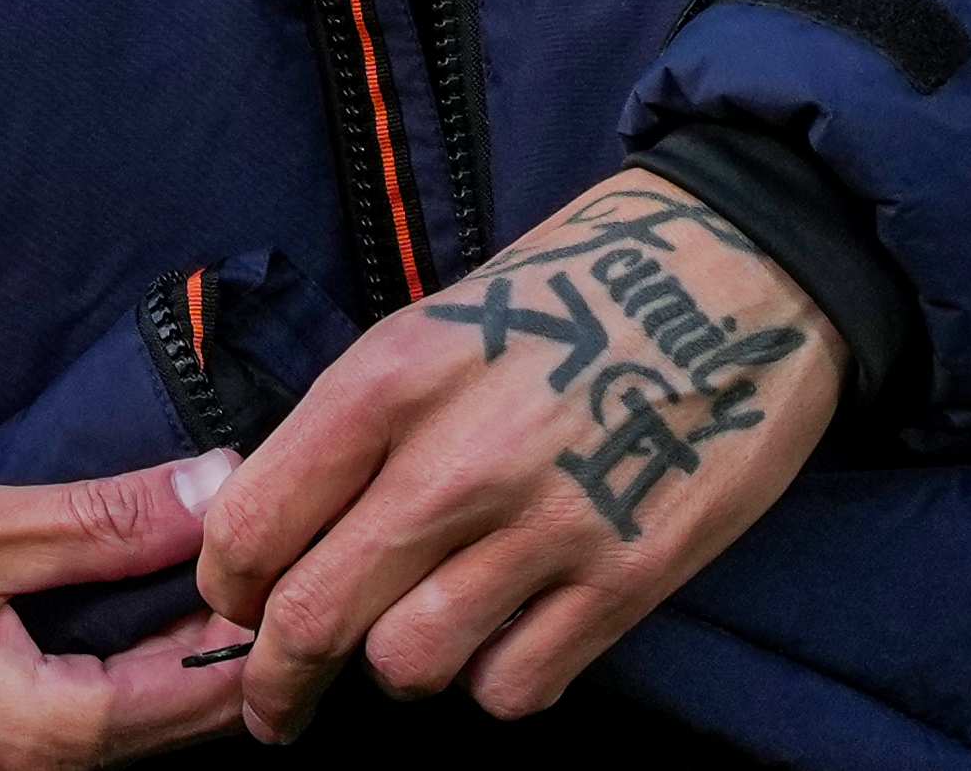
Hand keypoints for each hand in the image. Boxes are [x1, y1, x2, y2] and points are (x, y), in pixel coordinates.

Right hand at [0, 462, 261, 770]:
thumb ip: (99, 521)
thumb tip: (222, 490)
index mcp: (41, 732)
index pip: (204, 696)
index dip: (263, 621)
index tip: (302, 543)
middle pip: (176, 722)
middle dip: (233, 638)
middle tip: (278, 543)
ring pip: (128, 722)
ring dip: (179, 650)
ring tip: (221, 559)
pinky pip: (76, 714)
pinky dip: (122, 660)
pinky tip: (135, 595)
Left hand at [199, 169, 843, 734]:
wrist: (742, 267)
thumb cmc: (575, 287)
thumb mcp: (439, 319)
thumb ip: (359, 424)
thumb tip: (278, 525)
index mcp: (389, 377)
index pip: (253, 525)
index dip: (228, 592)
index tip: (237, 613)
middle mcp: (453, 459)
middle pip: (314, 619)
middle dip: (280, 682)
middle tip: (281, 704)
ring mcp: (543, 526)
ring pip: (410, 666)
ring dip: (402, 670)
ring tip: (423, 640)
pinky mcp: (627, 581)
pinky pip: (514, 687)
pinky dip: (498, 682)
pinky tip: (512, 636)